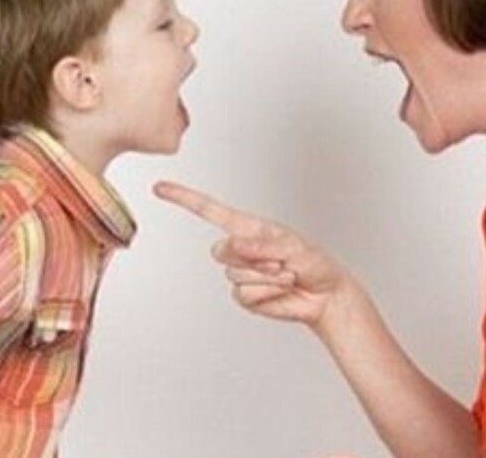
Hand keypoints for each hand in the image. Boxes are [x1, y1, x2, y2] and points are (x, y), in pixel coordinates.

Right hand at [153, 180, 352, 329]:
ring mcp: (241, 274)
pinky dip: (267, 293)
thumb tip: (234, 244)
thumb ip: (262, 245)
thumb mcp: (291, 246)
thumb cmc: (314, 263)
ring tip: (285, 275)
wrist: (324, 294)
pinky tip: (281, 290)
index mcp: (249, 228)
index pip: (209, 211)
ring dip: (266, 278)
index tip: (161, 188)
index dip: (184, 199)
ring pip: (235, 276)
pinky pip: (245, 295)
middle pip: (221, 251)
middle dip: (253, 258)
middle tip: (281, 262)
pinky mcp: (246, 297)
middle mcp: (241, 249)